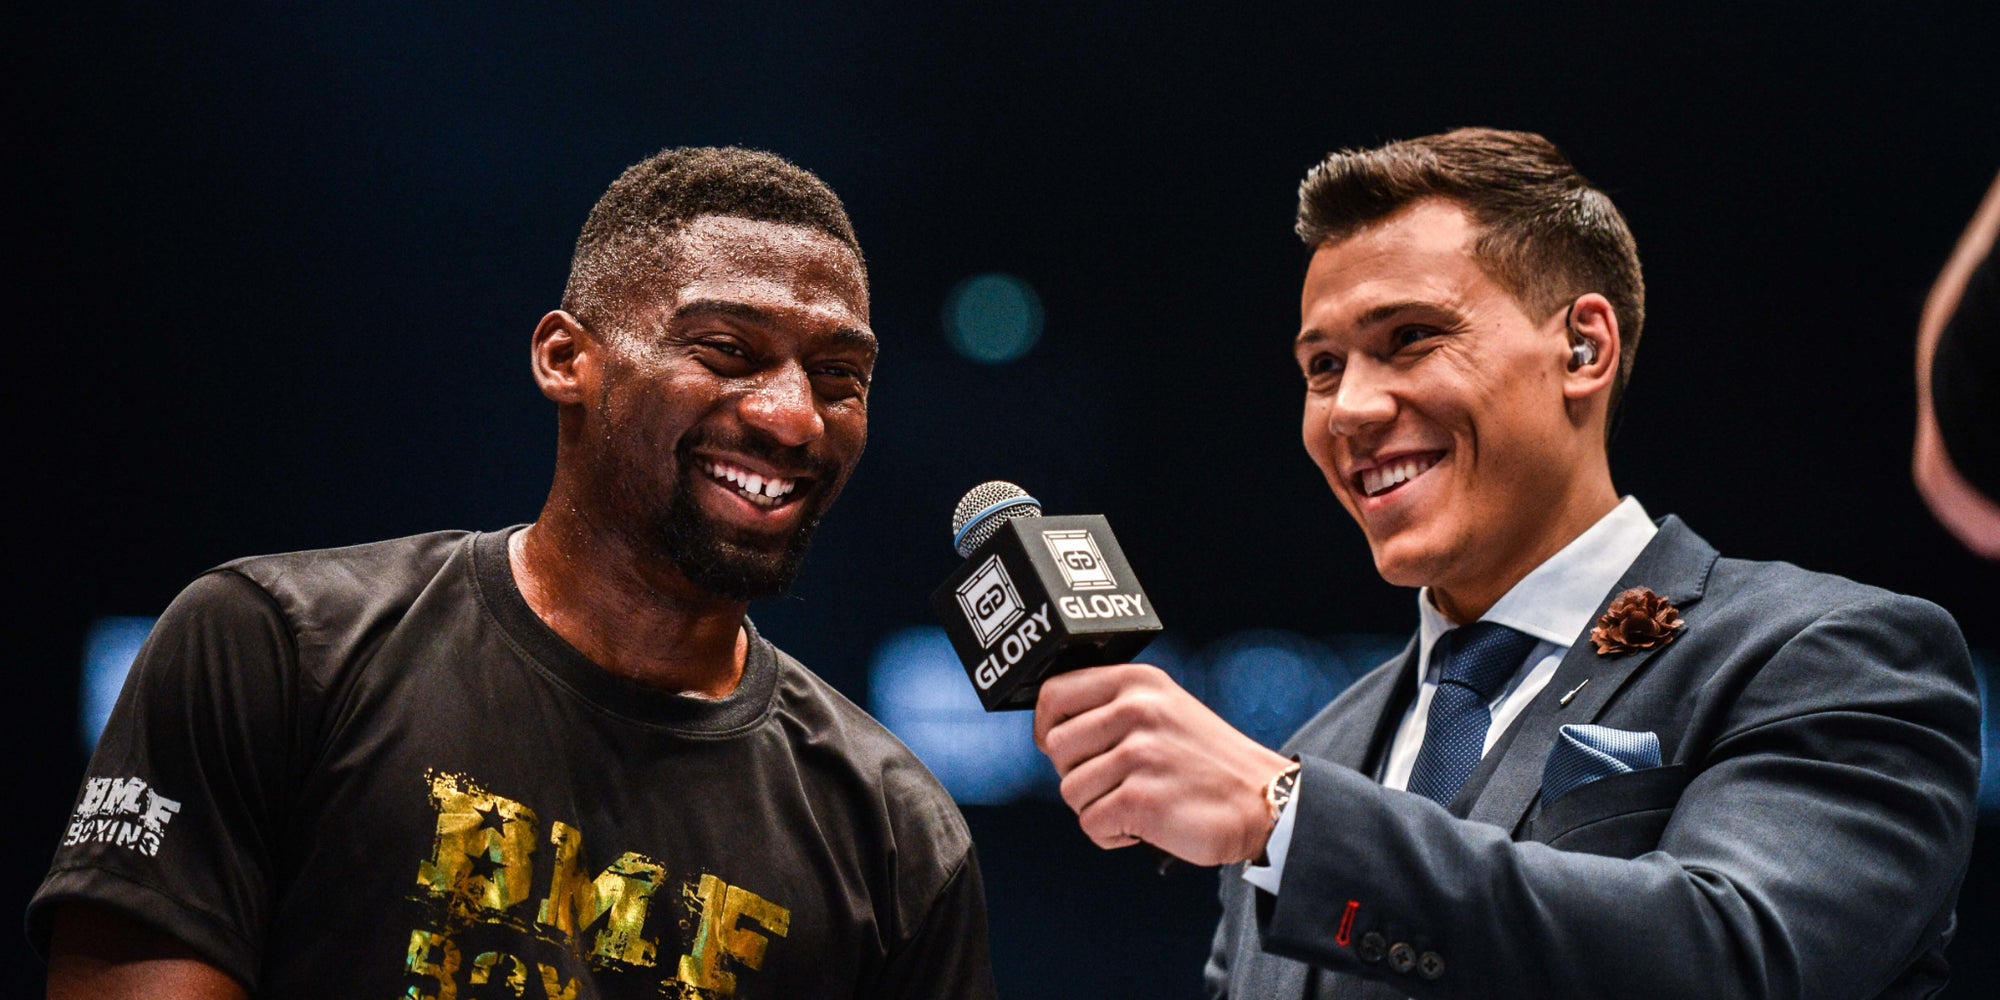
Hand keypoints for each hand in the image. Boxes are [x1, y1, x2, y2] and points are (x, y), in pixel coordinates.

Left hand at [1034, 663, 1294, 865]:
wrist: (1262, 801)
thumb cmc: (1205, 761)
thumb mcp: (1164, 709)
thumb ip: (1112, 708)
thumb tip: (1052, 733)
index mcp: (1137, 683)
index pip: (1054, 695)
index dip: (1046, 728)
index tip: (1060, 748)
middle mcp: (1136, 710)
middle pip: (1056, 749)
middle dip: (1077, 774)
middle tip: (1115, 784)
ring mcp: (1139, 754)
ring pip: (1070, 790)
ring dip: (1097, 808)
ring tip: (1138, 804)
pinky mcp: (1141, 799)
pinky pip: (1091, 824)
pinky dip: (1112, 836)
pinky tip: (1144, 826)